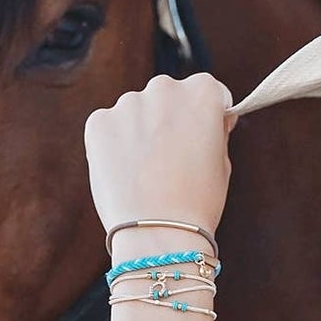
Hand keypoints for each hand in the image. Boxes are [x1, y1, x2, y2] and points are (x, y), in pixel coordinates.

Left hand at [84, 73, 237, 238]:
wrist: (157, 232)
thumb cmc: (198, 202)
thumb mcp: (222, 161)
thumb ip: (212, 130)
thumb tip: (202, 119)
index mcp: (202, 92)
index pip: (208, 92)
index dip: (208, 117)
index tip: (203, 138)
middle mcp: (164, 87)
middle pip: (169, 97)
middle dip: (170, 119)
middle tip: (172, 159)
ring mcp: (127, 103)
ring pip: (136, 112)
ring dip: (141, 131)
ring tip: (146, 173)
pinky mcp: (98, 122)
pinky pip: (110, 127)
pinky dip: (115, 145)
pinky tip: (125, 172)